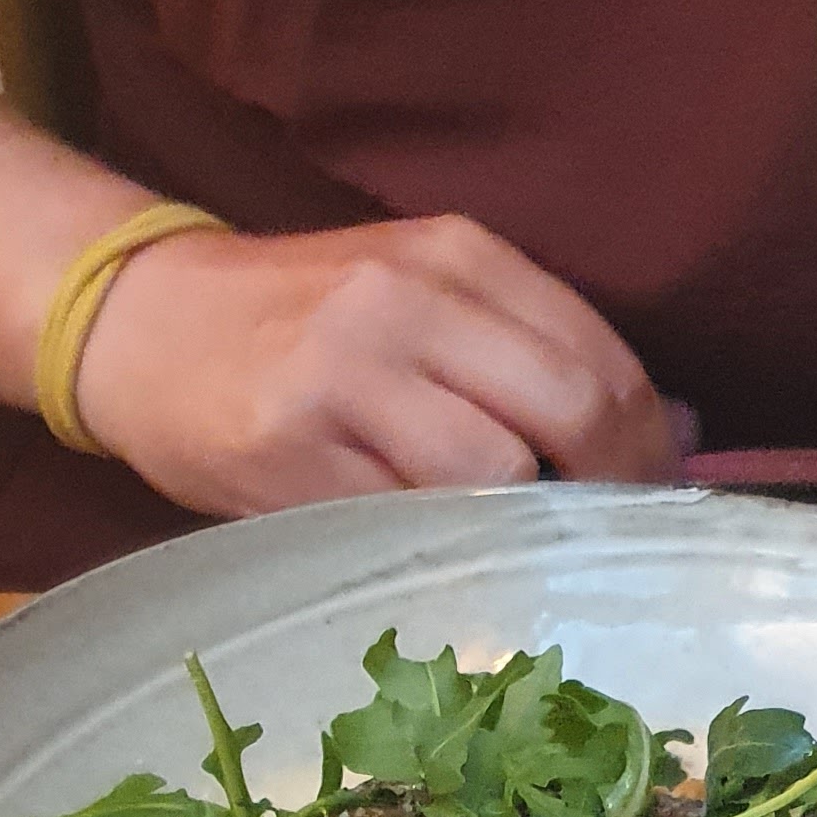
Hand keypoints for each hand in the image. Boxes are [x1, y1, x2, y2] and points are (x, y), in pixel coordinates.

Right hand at [76, 210, 677, 512]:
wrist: (142, 323)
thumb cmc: (301, 325)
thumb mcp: (423, 297)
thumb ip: (537, 350)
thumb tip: (675, 430)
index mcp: (455, 254)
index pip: (599, 359)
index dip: (646, 448)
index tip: (652, 502)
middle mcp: (405, 301)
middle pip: (568, 410)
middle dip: (608, 493)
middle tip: (607, 546)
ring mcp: (344, 375)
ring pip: (496, 474)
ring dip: (526, 532)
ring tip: (522, 555)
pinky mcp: (289, 452)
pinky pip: (406, 522)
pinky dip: (446, 553)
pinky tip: (446, 561)